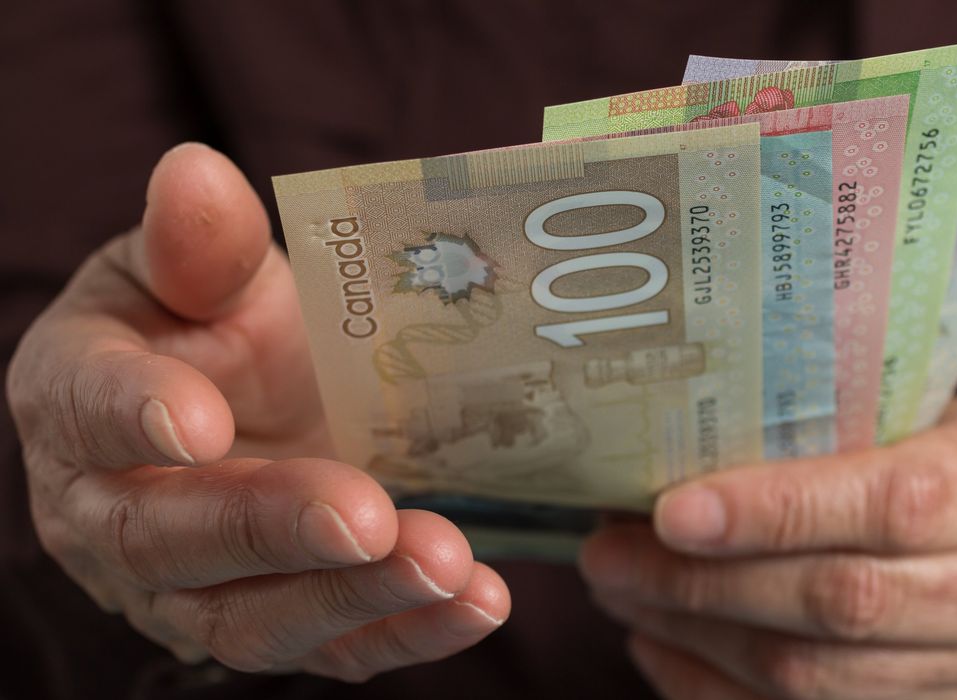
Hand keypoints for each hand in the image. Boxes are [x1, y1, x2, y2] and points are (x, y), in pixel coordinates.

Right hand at [6, 143, 509, 680]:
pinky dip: (409, 632)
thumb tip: (195, 173)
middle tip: (364, 512)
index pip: (86, 407)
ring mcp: (192, 588)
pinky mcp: (276, 621)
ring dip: (353, 595)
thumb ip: (199, 241)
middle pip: (172, 539)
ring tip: (445, 564)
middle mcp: (113, 513)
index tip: (198, 416)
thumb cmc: (211, 327)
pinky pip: (334, 648)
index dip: (135, 413)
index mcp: (77, 399)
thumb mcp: (200, 270)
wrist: (247, 403)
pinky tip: (477, 602)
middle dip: (271, 526)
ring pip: (253, 619)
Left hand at [581, 397, 956, 698]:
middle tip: (610, 558)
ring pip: (823, 680)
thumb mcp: (931, 412)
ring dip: (701, 640)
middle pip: (846, 604)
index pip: (891, 502)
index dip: (774, 513)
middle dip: (707, 585)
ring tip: (626, 598)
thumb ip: (834, 433)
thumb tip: (670, 455)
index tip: (669, 512)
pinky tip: (666, 651)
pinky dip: (722, 691)